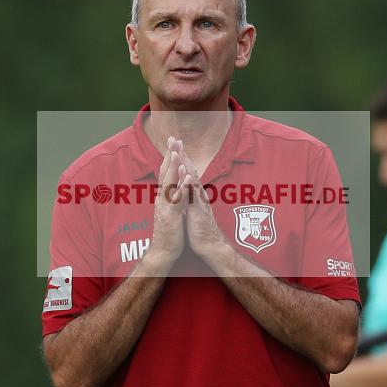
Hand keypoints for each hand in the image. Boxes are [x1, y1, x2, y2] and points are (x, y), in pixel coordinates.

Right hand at [147, 136, 190, 267]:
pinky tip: (187, 179)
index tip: (174, 142)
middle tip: (173, 139)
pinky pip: (177, 201)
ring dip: (172, 168)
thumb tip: (175, 184)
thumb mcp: (172, 209)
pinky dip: (181, 189)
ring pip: (169, 184)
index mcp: (164, 196)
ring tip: (176, 153)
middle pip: (165, 173)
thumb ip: (173, 195)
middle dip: (170, 155)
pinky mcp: (171, 217)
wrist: (164, 251)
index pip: (166, 172)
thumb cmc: (170, 230)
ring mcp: (166, 207)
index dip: (170, 156)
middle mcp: (163, 198)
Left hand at [175, 141, 229, 263]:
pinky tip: (186, 175)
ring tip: (180, 150)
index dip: (181, 159)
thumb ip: (191, 199)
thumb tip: (187, 190)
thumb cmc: (201, 230)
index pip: (188, 173)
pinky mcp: (199, 212)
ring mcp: (199, 202)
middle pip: (190, 171)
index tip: (175, 145)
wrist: (211, 247)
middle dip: (183, 155)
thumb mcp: (193, 211)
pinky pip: (194, 196)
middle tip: (177, 139)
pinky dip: (189, 184)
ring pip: (193, 179)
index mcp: (195, 195)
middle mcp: (198, 195)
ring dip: (186, 164)